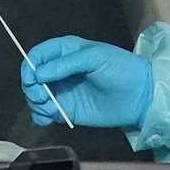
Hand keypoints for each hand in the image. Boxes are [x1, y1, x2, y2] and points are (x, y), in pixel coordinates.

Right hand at [20, 35, 152, 128]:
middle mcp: (60, 71)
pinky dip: (40, 116)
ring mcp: (62, 91)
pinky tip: (49, 118)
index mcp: (66, 51)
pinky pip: (43, 114)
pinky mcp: (66, 110)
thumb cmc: (121, 69)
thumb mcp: (95, 58)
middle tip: (43, 96)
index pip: (38, 55)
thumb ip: (66, 64)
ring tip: (52, 109)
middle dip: (31, 88)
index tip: (33, 79)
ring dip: (36, 103)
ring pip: (35, 96)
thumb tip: (38, 74)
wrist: (139, 96)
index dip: (30, 66)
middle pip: (31, 77)